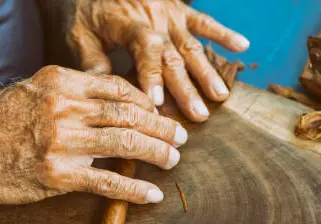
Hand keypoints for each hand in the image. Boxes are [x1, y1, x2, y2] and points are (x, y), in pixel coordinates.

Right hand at [0, 65, 186, 210]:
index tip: (159, 113)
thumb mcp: (34, 92)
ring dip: (157, 153)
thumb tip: (116, 100)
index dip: (146, 101)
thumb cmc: (0, 124)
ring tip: (174, 159)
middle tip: (180, 137)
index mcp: (61, 82)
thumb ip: (73, 92)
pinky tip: (153, 195)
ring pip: (125, 144)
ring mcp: (62, 142)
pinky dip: (135, 190)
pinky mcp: (58, 175)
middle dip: (161, 127)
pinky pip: (108, 183)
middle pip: (129, 114)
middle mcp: (64, 108)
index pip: (118, 87)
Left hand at [67, 0, 249, 121]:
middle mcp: (153, 18)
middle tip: (199, 116)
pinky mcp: (180, 10)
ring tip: (221, 96)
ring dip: (207, 72)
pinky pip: (204, 21)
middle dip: (186, 88)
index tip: (157, 103)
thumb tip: (102, 91)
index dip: (152, 76)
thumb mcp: (77, 34)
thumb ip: (91, 60)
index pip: (145, 50)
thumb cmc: (84, 13)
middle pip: (172, 56)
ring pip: (191, 46)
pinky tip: (243, 46)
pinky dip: (223, 33)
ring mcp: (169, 14)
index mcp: (127, 23)